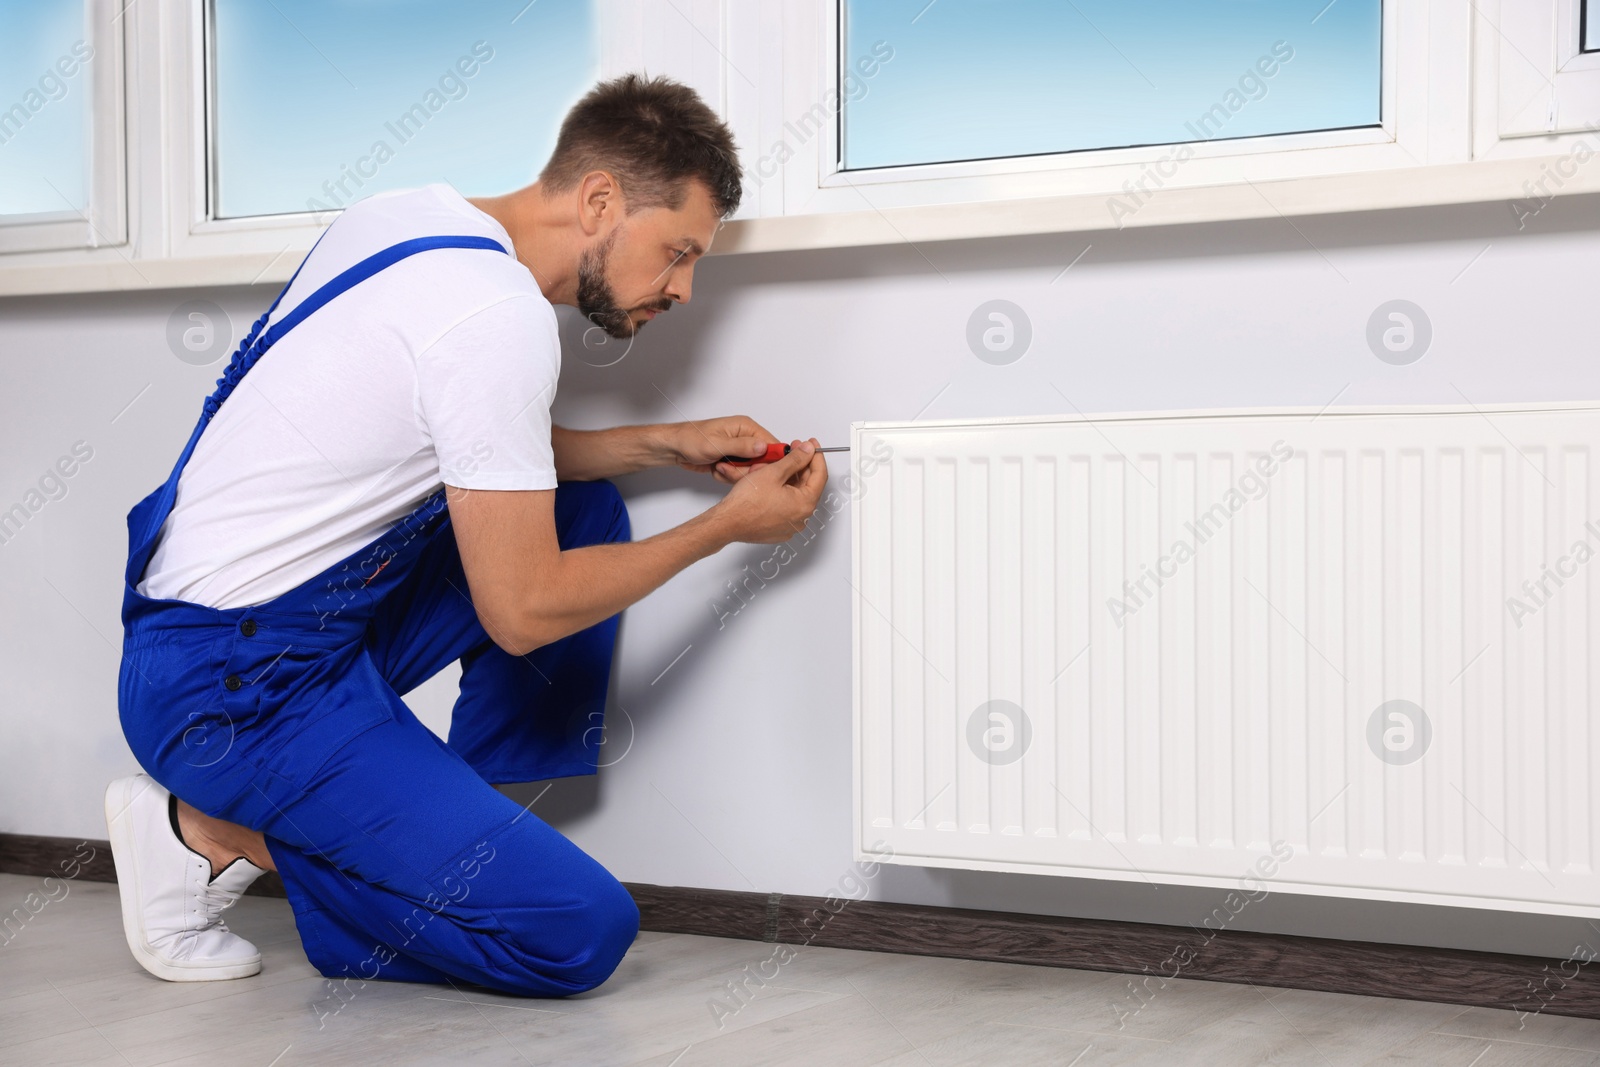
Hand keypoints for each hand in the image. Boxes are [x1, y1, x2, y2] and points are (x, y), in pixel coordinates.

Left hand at [668, 415, 781, 485]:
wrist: (675, 448)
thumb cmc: (691, 439)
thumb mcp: (717, 444)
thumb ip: (742, 446)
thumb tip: (764, 447)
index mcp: (746, 427)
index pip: (771, 444)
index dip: (768, 460)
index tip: (755, 469)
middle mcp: (746, 438)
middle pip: (762, 461)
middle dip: (745, 470)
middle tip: (727, 467)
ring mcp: (740, 451)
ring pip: (750, 471)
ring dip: (734, 473)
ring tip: (718, 466)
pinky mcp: (733, 461)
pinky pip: (739, 475)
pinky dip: (727, 475)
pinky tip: (716, 469)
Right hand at [713, 438, 828, 543]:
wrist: (727, 523)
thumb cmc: (746, 503)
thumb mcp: (773, 472)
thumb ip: (795, 459)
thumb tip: (807, 451)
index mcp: (805, 504)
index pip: (820, 475)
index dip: (816, 456)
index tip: (811, 445)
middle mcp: (801, 518)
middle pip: (808, 485)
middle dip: (802, 465)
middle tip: (795, 450)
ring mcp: (790, 525)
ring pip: (796, 495)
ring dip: (791, 477)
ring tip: (780, 464)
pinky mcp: (779, 529)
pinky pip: (787, 506)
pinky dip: (784, 492)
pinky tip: (774, 481)